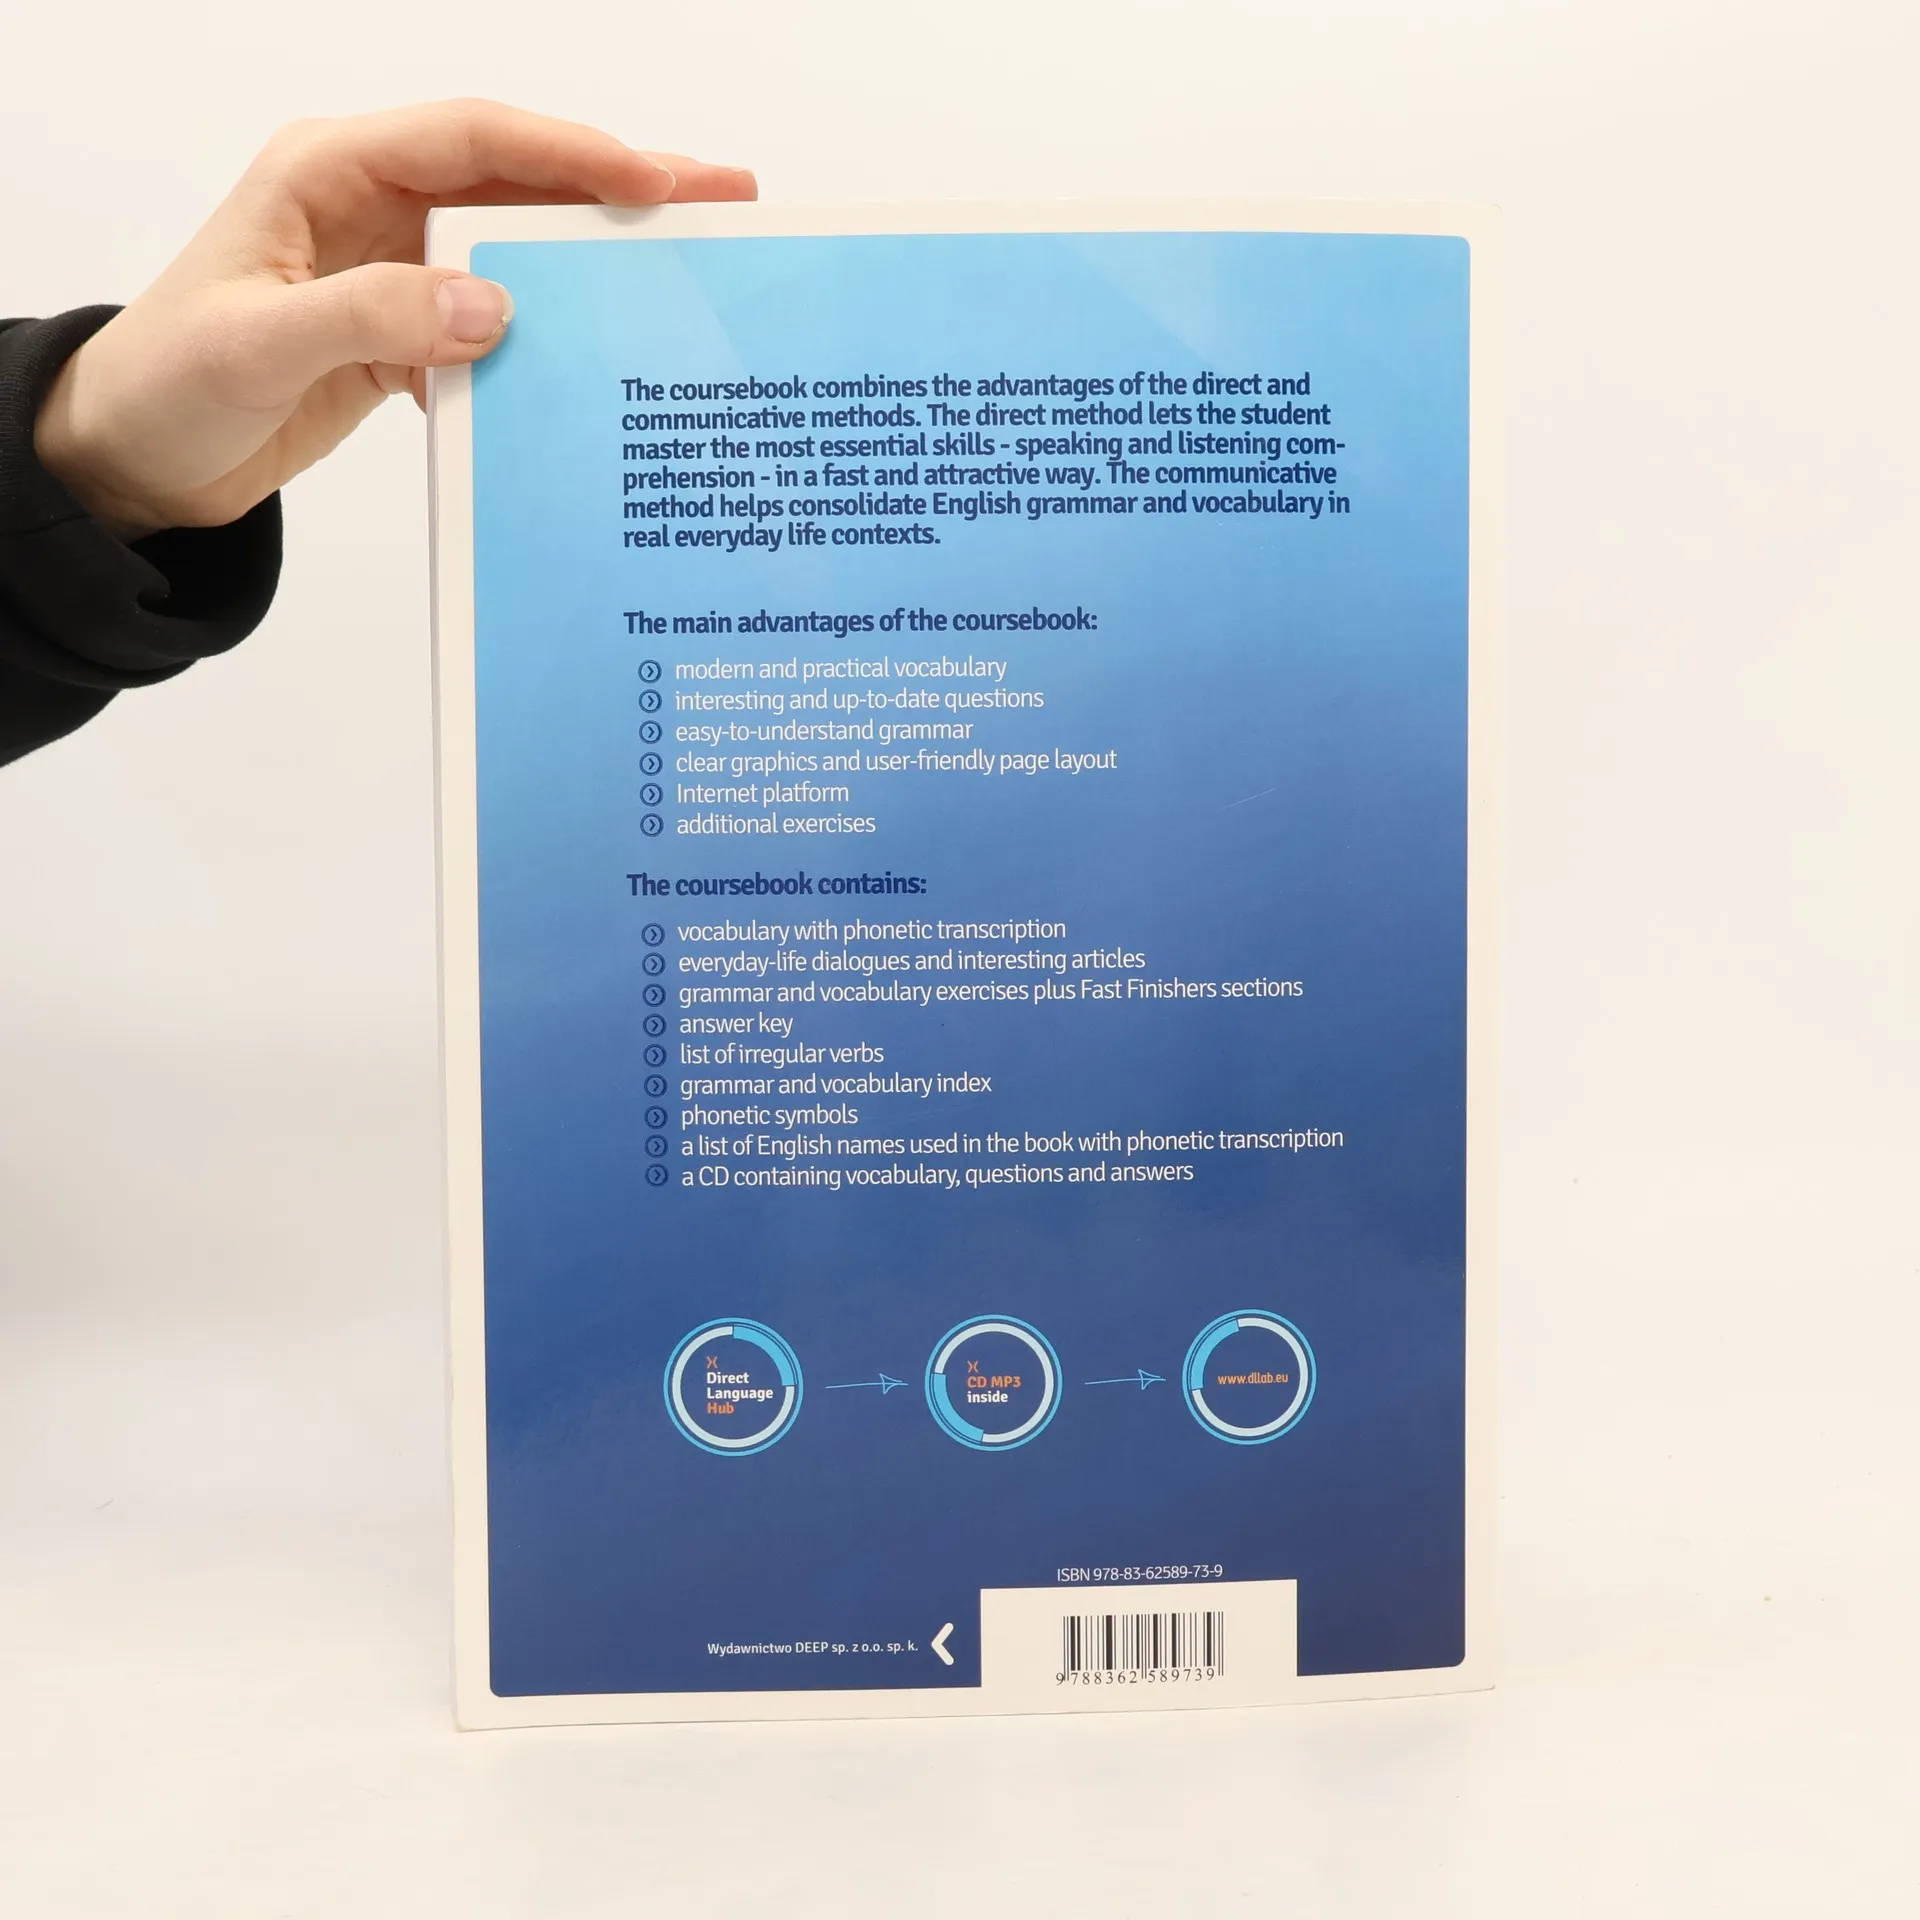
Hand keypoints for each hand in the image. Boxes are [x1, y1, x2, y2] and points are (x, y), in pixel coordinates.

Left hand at [32, 100, 754, 536]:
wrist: (133, 460)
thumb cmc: (169, 385)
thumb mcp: (260, 348)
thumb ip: (372, 317)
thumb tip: (494, 306)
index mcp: (330, 173)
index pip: (472, 140)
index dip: (570, 154)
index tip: (655, 183)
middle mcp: (372, 206)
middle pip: (517, 182)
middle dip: (620, 191)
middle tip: (723, 202)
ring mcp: (394, 269)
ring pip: (519, 248)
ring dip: (599, 262)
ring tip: (690, 274)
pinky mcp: (404, 332)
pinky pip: (496, 321)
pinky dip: (551, 337)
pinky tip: (606, 360)